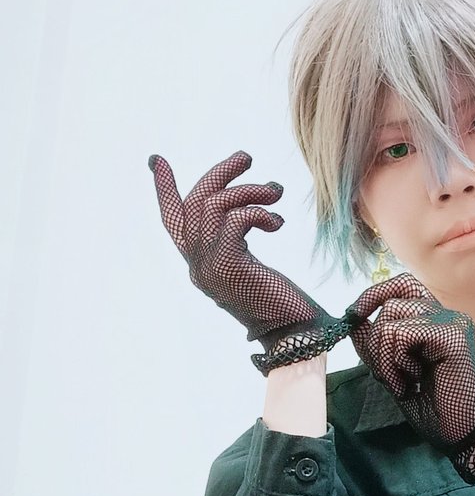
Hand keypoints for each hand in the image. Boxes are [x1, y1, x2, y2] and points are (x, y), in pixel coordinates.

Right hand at [148, 149, 350, 367]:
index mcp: (202, 266)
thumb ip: (239, 244)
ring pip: (214, 207)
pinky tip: (277, 222)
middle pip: (195, 204)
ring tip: (275, 192)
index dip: (164, 190)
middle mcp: (199, 267)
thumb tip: (250, 213)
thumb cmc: (286, 306)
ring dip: (248, 190)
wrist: (298, 337)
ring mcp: (210, 267)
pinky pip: (235, 219)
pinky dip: (258, 211)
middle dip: (220, 174)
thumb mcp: (253, 268)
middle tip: (247, 158)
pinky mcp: (228, 266)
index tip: (156, 160)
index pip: (173, 223)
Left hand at [346, 274, 474, 482]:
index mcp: (436, 321)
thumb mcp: (393, 372)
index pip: (402, 286)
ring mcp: (452, 323)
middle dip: (375, 338)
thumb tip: (353, 319)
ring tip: (403, 382)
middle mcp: (447, 316)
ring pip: (392, 317)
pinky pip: (402, 334)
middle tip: (388, 373)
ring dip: (384, 356)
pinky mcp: (452, 337)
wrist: (461, 434)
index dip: (375, 295)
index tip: (354, 316)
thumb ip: (375, 345)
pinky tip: (411, 381)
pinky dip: (395, 361)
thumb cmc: (434, 408)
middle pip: (392, 300)